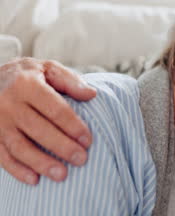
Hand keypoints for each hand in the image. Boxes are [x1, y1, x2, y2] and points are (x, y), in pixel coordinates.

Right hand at [0, 58, 96, 184]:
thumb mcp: (48, 68)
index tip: (88, 140)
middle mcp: (9, 103)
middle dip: (62, 147)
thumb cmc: (28, 75)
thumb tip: (91, 94)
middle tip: (81, 159)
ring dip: (41, 163)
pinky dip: (17, 170)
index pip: (54, 109)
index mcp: (26, 84)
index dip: (73, 126)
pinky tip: (34, 179)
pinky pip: (2, 156)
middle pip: (38, 129)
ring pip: (19, 146)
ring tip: (62, 175)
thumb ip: (69, 81)